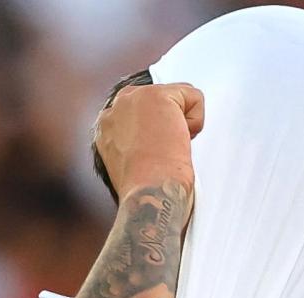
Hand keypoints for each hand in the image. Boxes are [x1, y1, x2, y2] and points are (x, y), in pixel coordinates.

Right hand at [93, 82, 204, 198]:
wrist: (149, 195)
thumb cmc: (146, 192)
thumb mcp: (135, 167)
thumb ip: (138, 146)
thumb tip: (160, 142)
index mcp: (106, 129)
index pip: (143, 113)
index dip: (161, 133)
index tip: (158, 155)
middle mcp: (114, 110)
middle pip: (159, 101)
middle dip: (170, 124)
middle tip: (166, 153)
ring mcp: (131, 100)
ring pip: (177, 99)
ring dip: (182, 125)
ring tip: (170, 150)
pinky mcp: (155, 95)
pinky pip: (193, 96)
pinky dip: (197, 121)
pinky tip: (179, 142)